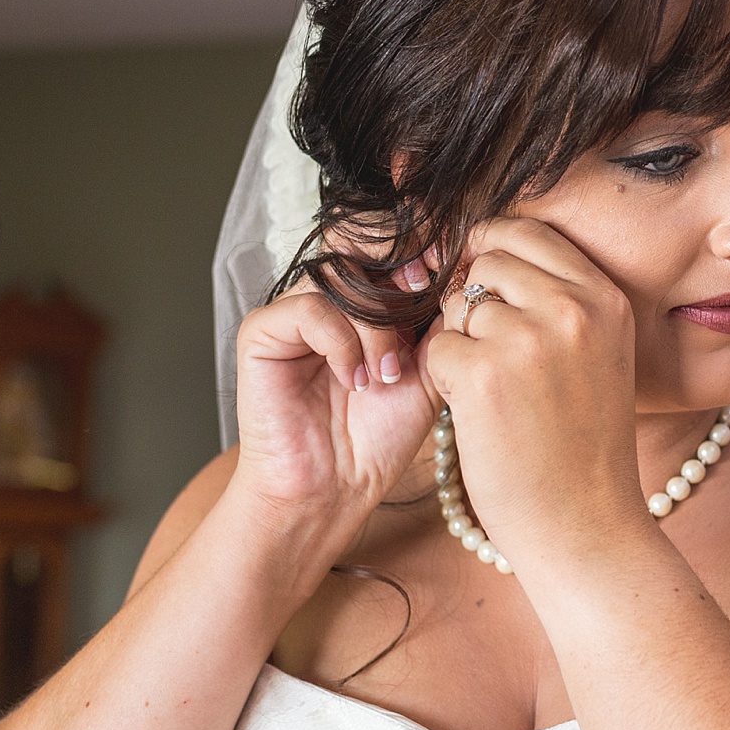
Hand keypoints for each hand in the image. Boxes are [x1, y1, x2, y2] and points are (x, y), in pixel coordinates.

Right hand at [228, 260, 438, 544]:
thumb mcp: (431, 372)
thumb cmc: (379, 438)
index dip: (422, 246)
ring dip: (374, 322)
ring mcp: (294, 312)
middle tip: (421, 289)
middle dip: (397, 261)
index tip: (453, 264)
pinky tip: (354, 380)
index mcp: (368, 302)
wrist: (337, 488)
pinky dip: (341, 341)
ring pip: (339, 276)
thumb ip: (444, 322)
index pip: (389, 247)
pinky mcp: (262, 332)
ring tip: (387, 373)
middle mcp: (329, 299)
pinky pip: (308, 308)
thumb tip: (468, 273)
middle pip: (357, 241)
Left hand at [420, 218, 644, 567]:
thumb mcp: (600, 356)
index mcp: (605, 298)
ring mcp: (527, 339)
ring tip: (495, 395)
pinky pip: (437, 348)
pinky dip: (445, 380)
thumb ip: (561, 301)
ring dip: (461, 344)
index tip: (485, 287)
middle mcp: (572, 308)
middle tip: (491, 354)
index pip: (529, 232)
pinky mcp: (482, 374)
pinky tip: (479, 415)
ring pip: (457, 305)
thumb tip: (491, 254)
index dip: (493, 252)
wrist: (585, 526)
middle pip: (488, 260)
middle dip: (474, 299)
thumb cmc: (584, 447)